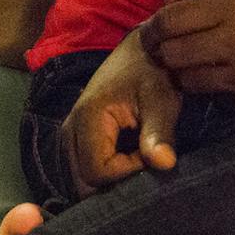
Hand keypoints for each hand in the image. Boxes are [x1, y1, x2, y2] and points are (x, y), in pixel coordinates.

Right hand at [60, 36, 182, 196]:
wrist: (143, 52)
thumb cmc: (153, 72)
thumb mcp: (162, 100)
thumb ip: (159, 132)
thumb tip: (165, 164)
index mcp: (87, 118)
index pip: (98, 172)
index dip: (127, 173)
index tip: (150, 154)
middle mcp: (70, 128)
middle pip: (84, 181)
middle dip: (116, 183)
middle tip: (144, 163)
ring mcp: (70, 134)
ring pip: (82, 179)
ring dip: (111, 180)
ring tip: (137, 160)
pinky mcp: (77, 137)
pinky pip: (85, 169)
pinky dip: (106, 174)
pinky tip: (128, 161)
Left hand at [144, 0, 234, 118]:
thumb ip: (220, 2)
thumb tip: (173, 8)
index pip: (170, 20)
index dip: (154, 30)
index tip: (152, 36)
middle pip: (173, 54)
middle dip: (167, 57)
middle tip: (170, 57)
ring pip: (191, 82)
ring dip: (192, 78)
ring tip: (204, 71)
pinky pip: (224, 101)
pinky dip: (226, 94)